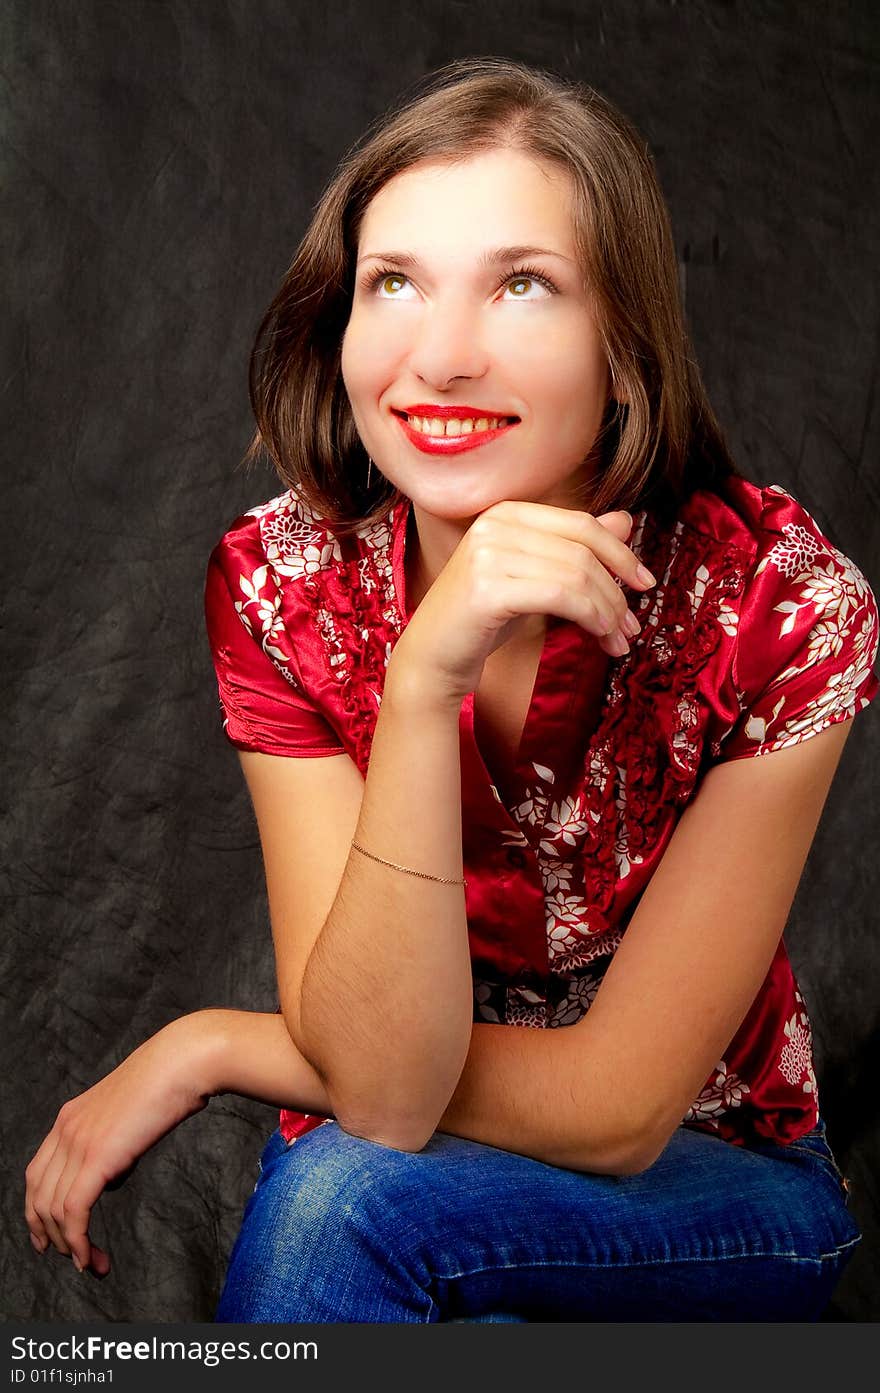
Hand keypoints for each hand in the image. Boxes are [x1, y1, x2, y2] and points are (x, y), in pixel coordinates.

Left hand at [24, 1018, 214, 1276]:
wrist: (182, 1063)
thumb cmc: (168, 1083)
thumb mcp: (129, 1116)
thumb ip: (112, 1145)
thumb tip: (112, 1176)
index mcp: (69, 1118)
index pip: (37, 1175)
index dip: (37, 1211)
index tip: (49, 1238)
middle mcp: (66, 1130)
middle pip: (38, 1196)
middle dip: (50, 1236)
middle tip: (73, 1260)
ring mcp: (78, 1142)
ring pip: (54, 1210)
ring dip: (70, 1246)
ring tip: (92, 1264)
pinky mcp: (96, 1157)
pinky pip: (74, 1212)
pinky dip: (78, 1242)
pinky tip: (90, 1258)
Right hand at [391, 502, 655, 703]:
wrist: (432, 657)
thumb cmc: (483, 619)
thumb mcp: (535, 578)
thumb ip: (574, 549)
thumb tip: (625, 520)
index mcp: (507, 513)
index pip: (581, 524)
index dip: (620, 553)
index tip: (643, 583)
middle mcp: (495, 524)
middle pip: (582, 551)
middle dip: (616, 592)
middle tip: (630, 627)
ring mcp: (488, 554)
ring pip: (576, 575)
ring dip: (607, 612)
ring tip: (617, 640)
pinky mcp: (487, 589)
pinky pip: (560, 596)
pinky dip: (590, 617)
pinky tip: (598, 637)